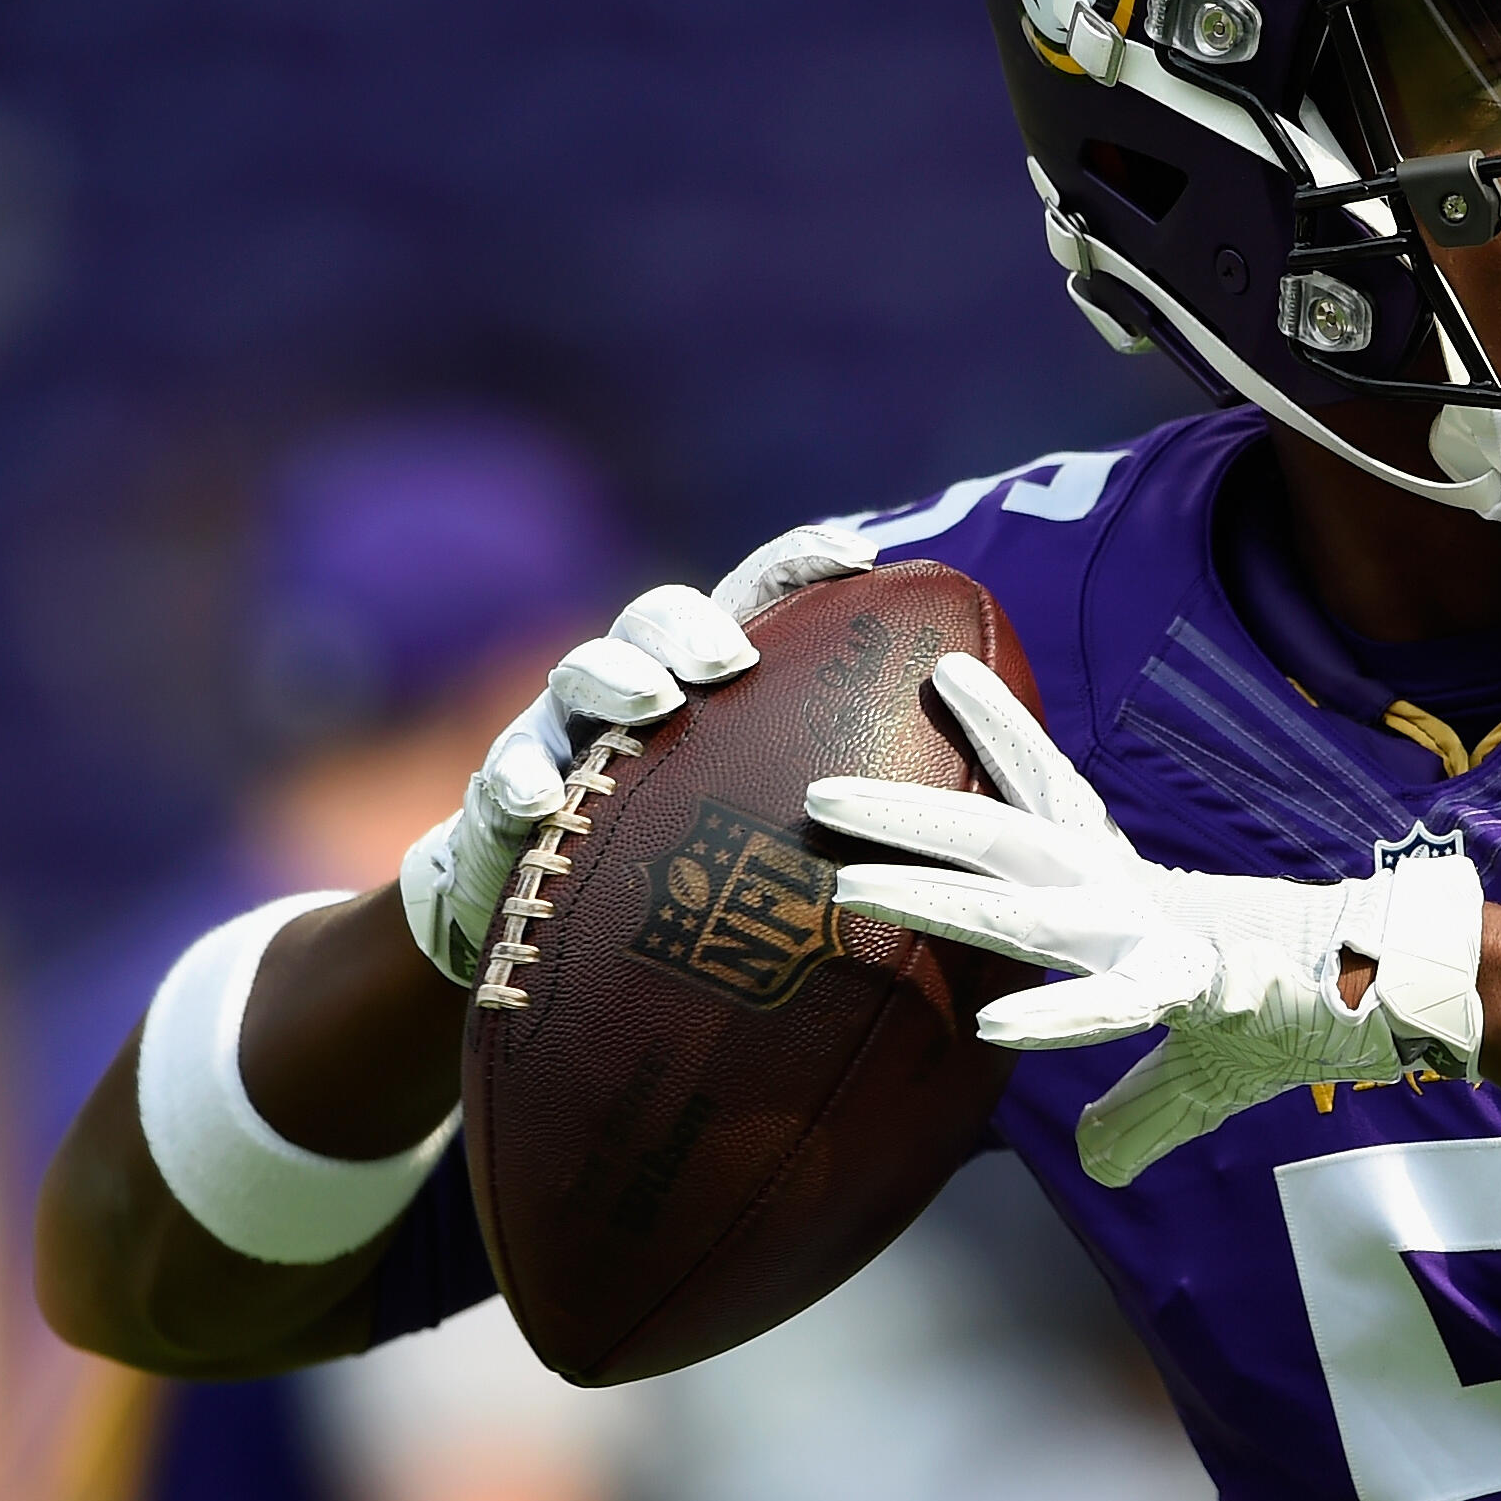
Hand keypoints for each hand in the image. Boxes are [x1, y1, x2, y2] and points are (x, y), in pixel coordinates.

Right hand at [395, 525, 875, 985]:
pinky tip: (540, 799)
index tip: (861, 557)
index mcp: (713, 688)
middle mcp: (636, 692)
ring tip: (651, 702)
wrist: (558, 943)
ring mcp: (563, 738)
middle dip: (692, 622)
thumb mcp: (779, 842)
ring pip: (578, 673)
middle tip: (730, 657)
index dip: (801, 564)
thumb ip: (865, 812)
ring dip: (612, 677)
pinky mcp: (504, 799)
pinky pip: (504, 776)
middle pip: (657, 619)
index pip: (758, 600)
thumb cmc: (695, 879)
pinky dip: (519, 778)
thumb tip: (996, 824)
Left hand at [809, 655, 1483, 1184]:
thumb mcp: (1195, 1074)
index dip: (992, 739)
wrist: (1380, 1002)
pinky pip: (1112, 1007)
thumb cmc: (1285, 1019)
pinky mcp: (1194, 991)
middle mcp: (1124, 900)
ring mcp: (1154, 939)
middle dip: (910, 814)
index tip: (940, 676)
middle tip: (819, 793)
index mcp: (1123, 895)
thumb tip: (1098, 1159)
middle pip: (1000, 838)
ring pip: (1027, 905)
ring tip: (856, 882)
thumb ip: (1139, 1109)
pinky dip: (1055, 1016)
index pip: (1043, 798)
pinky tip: (993, 1029)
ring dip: (940, 892)